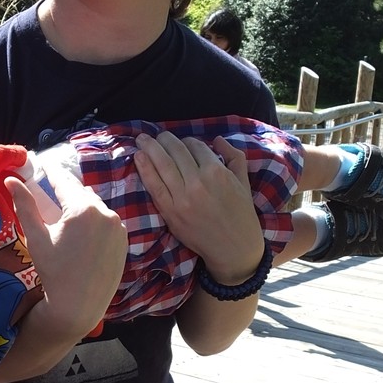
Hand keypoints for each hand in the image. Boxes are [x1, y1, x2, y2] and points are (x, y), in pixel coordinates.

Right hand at [6, 167, 126, 334]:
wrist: (78, 306)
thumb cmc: (53, 272)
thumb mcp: (36, 238)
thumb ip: (25, 205)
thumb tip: (10, 179)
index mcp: (83, 209)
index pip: (65, 182)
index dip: (52, 172)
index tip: (45, 164)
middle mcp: (105, 213)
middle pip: (81, 194)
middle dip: (67, 193)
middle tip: (52, 191)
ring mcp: (118, 227)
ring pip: (96, 208)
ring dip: (82, 208)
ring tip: (67, 216)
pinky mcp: (124, 241)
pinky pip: (107, 223)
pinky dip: (94, 223)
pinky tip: (82, 235)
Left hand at [134, 131, 264, 284]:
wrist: (233, 248)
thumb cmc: (241, 214)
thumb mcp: (244, 181)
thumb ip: (234, 157)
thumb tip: (217, 139)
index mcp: (217, 172)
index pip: (196, 147)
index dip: (187, 141)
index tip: (182, 142)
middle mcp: (198, 182)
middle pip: (176, 152)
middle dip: (164, 140)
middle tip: (154, 134)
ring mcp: (182, 197)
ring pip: (162, 165)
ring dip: (150, 148)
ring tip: (141, 139)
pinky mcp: (171, 212)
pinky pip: (155, 186)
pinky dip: (145, 170)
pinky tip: (138, 157)